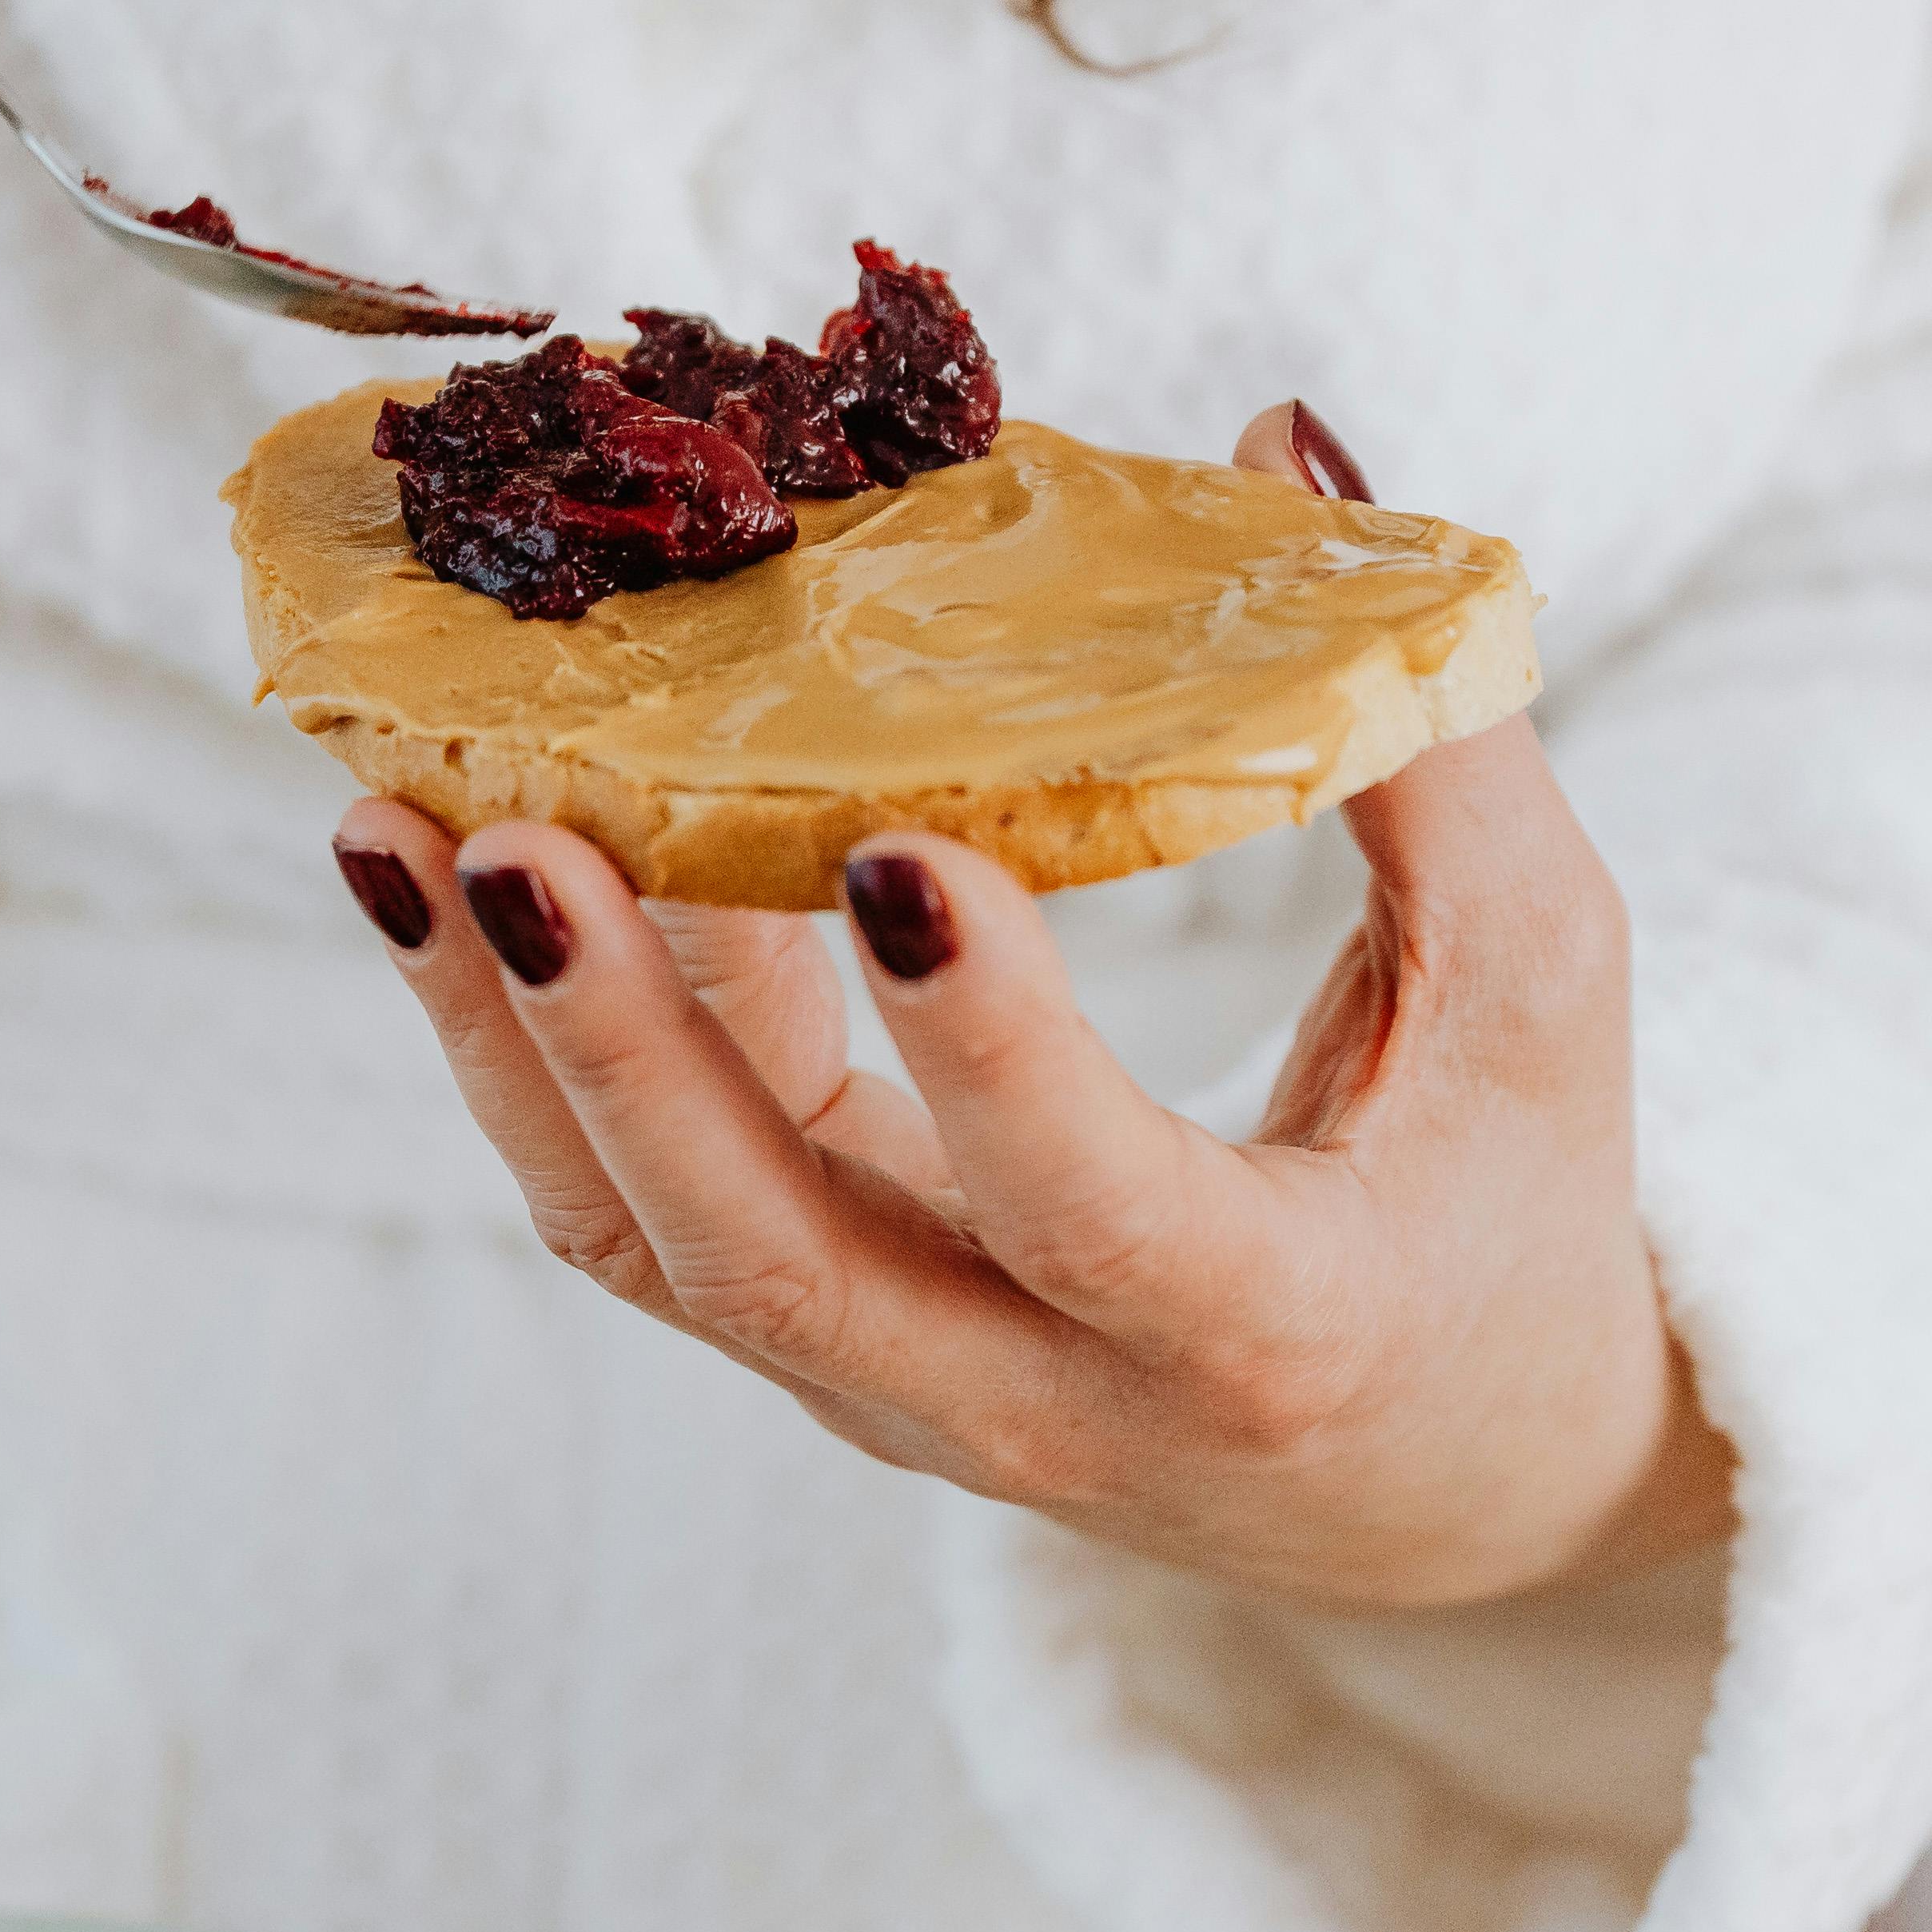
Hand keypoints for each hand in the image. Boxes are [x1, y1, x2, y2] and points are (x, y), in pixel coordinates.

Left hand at [330, 403, 1734, 1614]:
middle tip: (495, 838)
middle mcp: (1046, 1399)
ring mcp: (902, 1387)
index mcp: (1263, 1331)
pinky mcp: (820, 1332)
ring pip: (654, 1243)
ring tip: (393, 833)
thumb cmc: (1506, 1206)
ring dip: (510, 1040)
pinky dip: (559, 1033)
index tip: (885, 845)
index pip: (1089, 1204)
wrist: (1436, 1488)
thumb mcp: (1539, 992)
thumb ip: (1429, 739)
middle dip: (613, 1050)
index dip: (986, 1043)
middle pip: (773, 1264)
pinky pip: (650, 1200)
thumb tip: (1281, 443)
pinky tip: (485, 852)